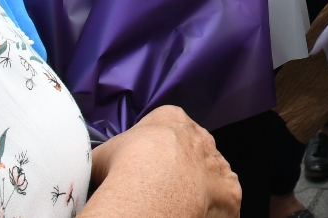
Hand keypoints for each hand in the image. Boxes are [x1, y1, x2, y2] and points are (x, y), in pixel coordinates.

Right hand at [85, 105, 240, 217]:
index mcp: (172, 119)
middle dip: (179, 169)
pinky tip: (194, 216)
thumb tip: (96, 166)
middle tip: (159, 190)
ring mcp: (219, 164)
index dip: (154, 150)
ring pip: (210, 176)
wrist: (153, 186)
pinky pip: (225, 202)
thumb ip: (107, 154)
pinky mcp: (231, 192)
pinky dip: (212, 212)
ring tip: (175, 206)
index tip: (144, 166)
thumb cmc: (126, 164)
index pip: (167, 127)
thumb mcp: (104, 152)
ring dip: (198, 189)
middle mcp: (201, 137)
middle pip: (191, 152)